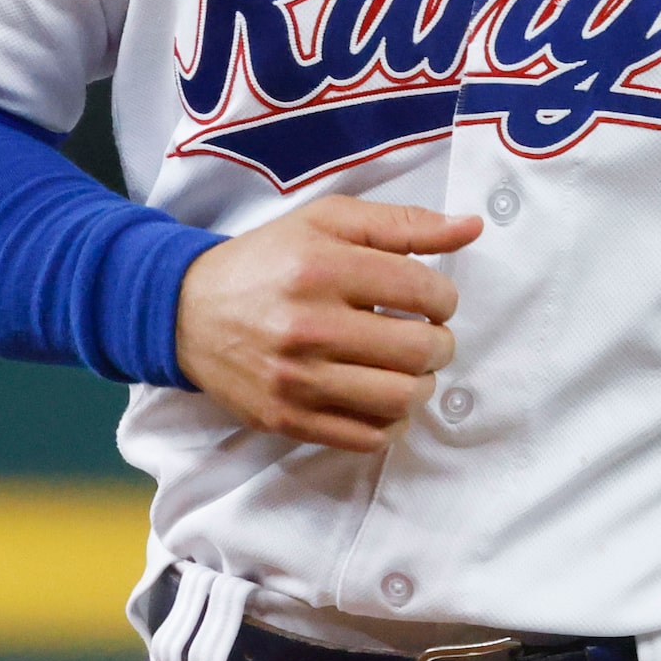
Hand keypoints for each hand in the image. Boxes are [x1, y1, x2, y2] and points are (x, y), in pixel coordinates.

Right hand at [176, 196, 482, 451]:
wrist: (188, 311)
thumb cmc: (268, 260)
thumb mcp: (328, 222)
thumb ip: (404, 224)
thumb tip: (471, 227)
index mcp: (322, 267)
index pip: (423, 292)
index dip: (445, 298)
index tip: (433, 300)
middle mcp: (309, 325)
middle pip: (419, 351)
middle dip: (441, 344)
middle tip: (428, 336)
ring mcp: (296, 379)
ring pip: (399, 399)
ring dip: (422, 385)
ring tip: (409, 368)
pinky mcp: (286, 419)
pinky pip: (367, 438)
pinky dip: (392, 423)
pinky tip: (384, 398)